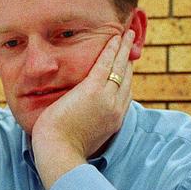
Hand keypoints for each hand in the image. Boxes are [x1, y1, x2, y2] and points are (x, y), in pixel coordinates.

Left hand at [31, 30, 134, 188]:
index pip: (124, 94)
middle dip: (128, 60)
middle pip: (126, 79)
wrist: (59, 154)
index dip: (125, 78)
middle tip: (131, 44)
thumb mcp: (81, 138)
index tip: (126, 66)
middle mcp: (115, 109)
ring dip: (124, 48)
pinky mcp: (93, 90)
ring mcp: (106, 99)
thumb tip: (78, 122)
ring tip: (127, 34)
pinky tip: (114, 37)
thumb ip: (86, 126)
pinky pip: (106, 63)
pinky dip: (112, 48)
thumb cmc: (61, 151)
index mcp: (113, 121)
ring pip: (119, 67)